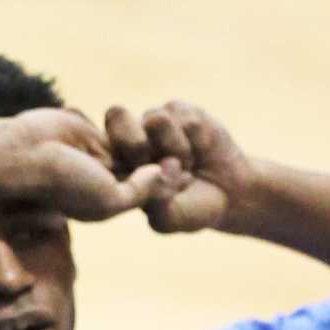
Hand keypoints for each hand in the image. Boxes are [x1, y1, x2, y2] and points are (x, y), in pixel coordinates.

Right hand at [2, 108, 177, 222]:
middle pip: (144, 174)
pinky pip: (121, 131)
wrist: (26, 155)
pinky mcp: (91, 134)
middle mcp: (106, 183)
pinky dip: (135, 128)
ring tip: (179, 135)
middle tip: (195, 155)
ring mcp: (99, 158)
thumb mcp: (108, 199)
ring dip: (152, 144)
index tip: (192, 176)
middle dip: (166, 165)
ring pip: (135, 151)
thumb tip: (166, 176)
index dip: (169, 187)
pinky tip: (158, 119)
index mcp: (110, 204)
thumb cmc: (64, 184)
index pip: (147, 196)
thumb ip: (140, 191)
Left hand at [103, 100, 253, 232]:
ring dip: (177, 149)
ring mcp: (157, 120)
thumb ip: (157, 204)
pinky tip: (202, 153)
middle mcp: (133, 137)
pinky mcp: (183, 110)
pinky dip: (198, 142)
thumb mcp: (171, 218)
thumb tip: (162, 168)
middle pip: (117, 116)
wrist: (230, 194)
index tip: (143, 177)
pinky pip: (188, 119)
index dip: (122, 157)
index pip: (100, 143)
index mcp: (119, 164)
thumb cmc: (192, 209)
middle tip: (165, 170)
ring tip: (187, 166)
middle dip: (141, 146)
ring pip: (157, 120)